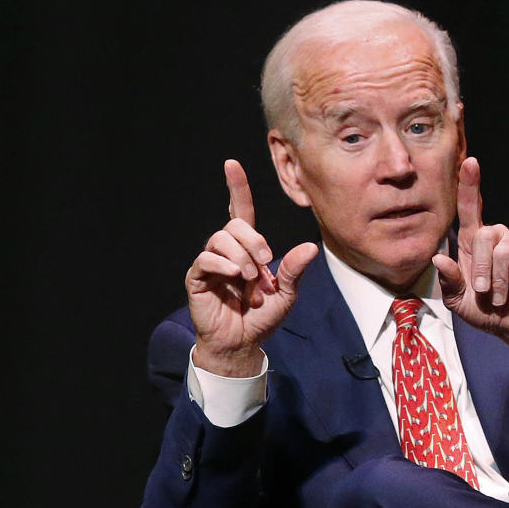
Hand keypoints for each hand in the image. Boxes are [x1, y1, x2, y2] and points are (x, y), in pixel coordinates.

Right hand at [186, 159, 317, 375]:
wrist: (243, 344)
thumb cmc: (262, 318)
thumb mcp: (286, 294)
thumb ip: (294, 270)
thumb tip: (311, 247)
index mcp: (248, 249)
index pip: (240, 212)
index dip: (237, 188)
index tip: (232, 164)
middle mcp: (227, 251)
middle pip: (234, 225)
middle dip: (253, 239)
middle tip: (265, 262)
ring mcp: (211, 264)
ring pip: (220, 239)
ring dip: (241, 256)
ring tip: (249, 278)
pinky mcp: (197, 279)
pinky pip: (205, 259)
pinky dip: (222, 264)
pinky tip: (233, 276)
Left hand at [432, 157, 508, 359]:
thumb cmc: (485, 311)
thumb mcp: (458, 301)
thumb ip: (448, 281)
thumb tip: (438, 259)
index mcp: (472, 244)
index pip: (469, 209)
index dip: (469, 185)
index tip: (470, 162)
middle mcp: (494, 237)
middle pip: (482, 234)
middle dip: (481, 269)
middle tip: (485, 293)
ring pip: (502, 248)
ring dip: (498, 279)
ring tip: (501, 295)